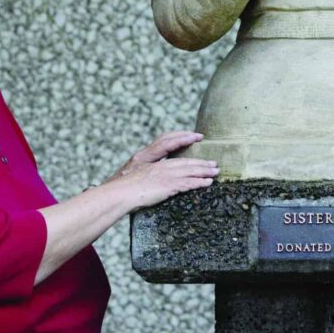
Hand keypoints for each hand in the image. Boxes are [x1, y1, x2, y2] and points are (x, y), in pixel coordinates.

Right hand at [104, 130, 218, 211]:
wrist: (118, 194)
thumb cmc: (118, 189)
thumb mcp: (128, 176)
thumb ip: (138, 174)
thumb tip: (143, 179)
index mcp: (146, 157)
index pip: (168, 143)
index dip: (182, 139)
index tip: (195, 138)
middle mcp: (158, 164)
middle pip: (184, 159)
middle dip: (200, 161)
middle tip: (213, 162)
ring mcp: (164, 173)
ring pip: (189, 169)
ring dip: (204, 170)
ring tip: (215, 171)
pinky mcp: (169, 185)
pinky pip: (188, 182)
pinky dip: (200, 182)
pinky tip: (208, 183)